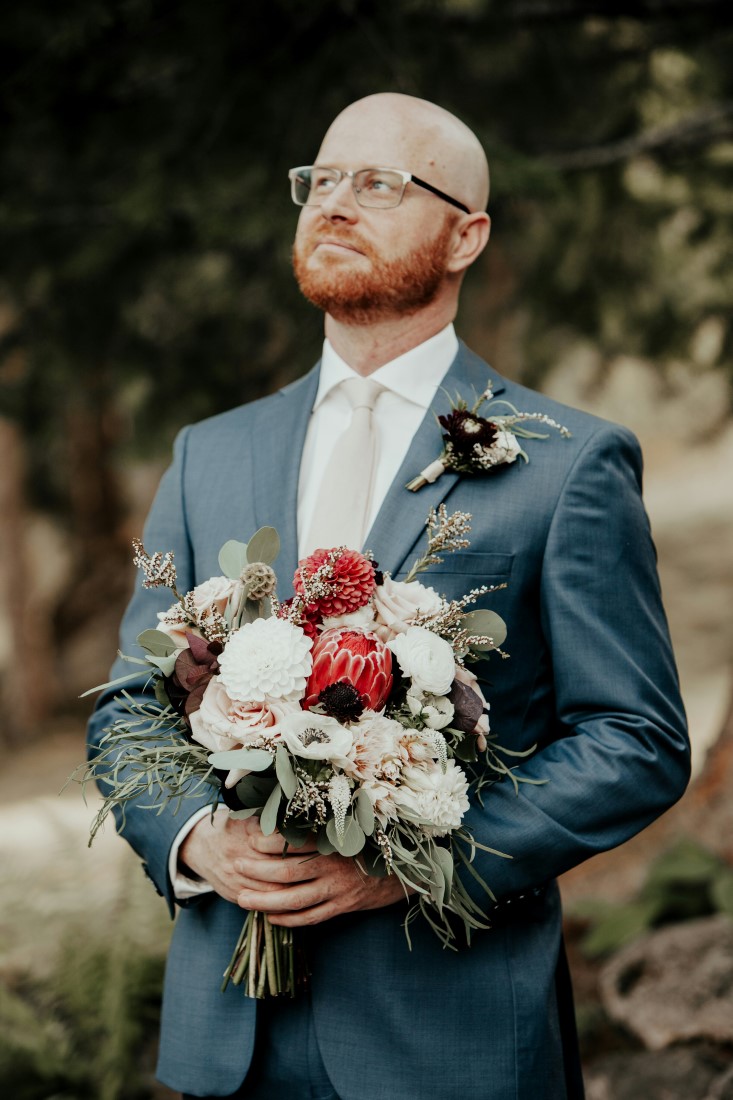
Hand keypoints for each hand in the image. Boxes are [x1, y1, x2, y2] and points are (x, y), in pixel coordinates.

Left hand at [180, 808, 408, 922]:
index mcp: (334, 840)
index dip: (271, 842)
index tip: (251, 839)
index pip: (297, 841)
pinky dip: (288, 920)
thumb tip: (286, 813)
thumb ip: (321, 825)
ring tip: (242, 899)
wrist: (403, 871)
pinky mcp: (342, 907)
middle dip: (258, 871)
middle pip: (289, 871)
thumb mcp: (349, 827)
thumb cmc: (368, 844)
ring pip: (295, 899)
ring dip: (265, 901)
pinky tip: (270, 918)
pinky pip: (310, 917)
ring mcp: (338, 889)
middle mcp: (334, 865)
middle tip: (237, 866)